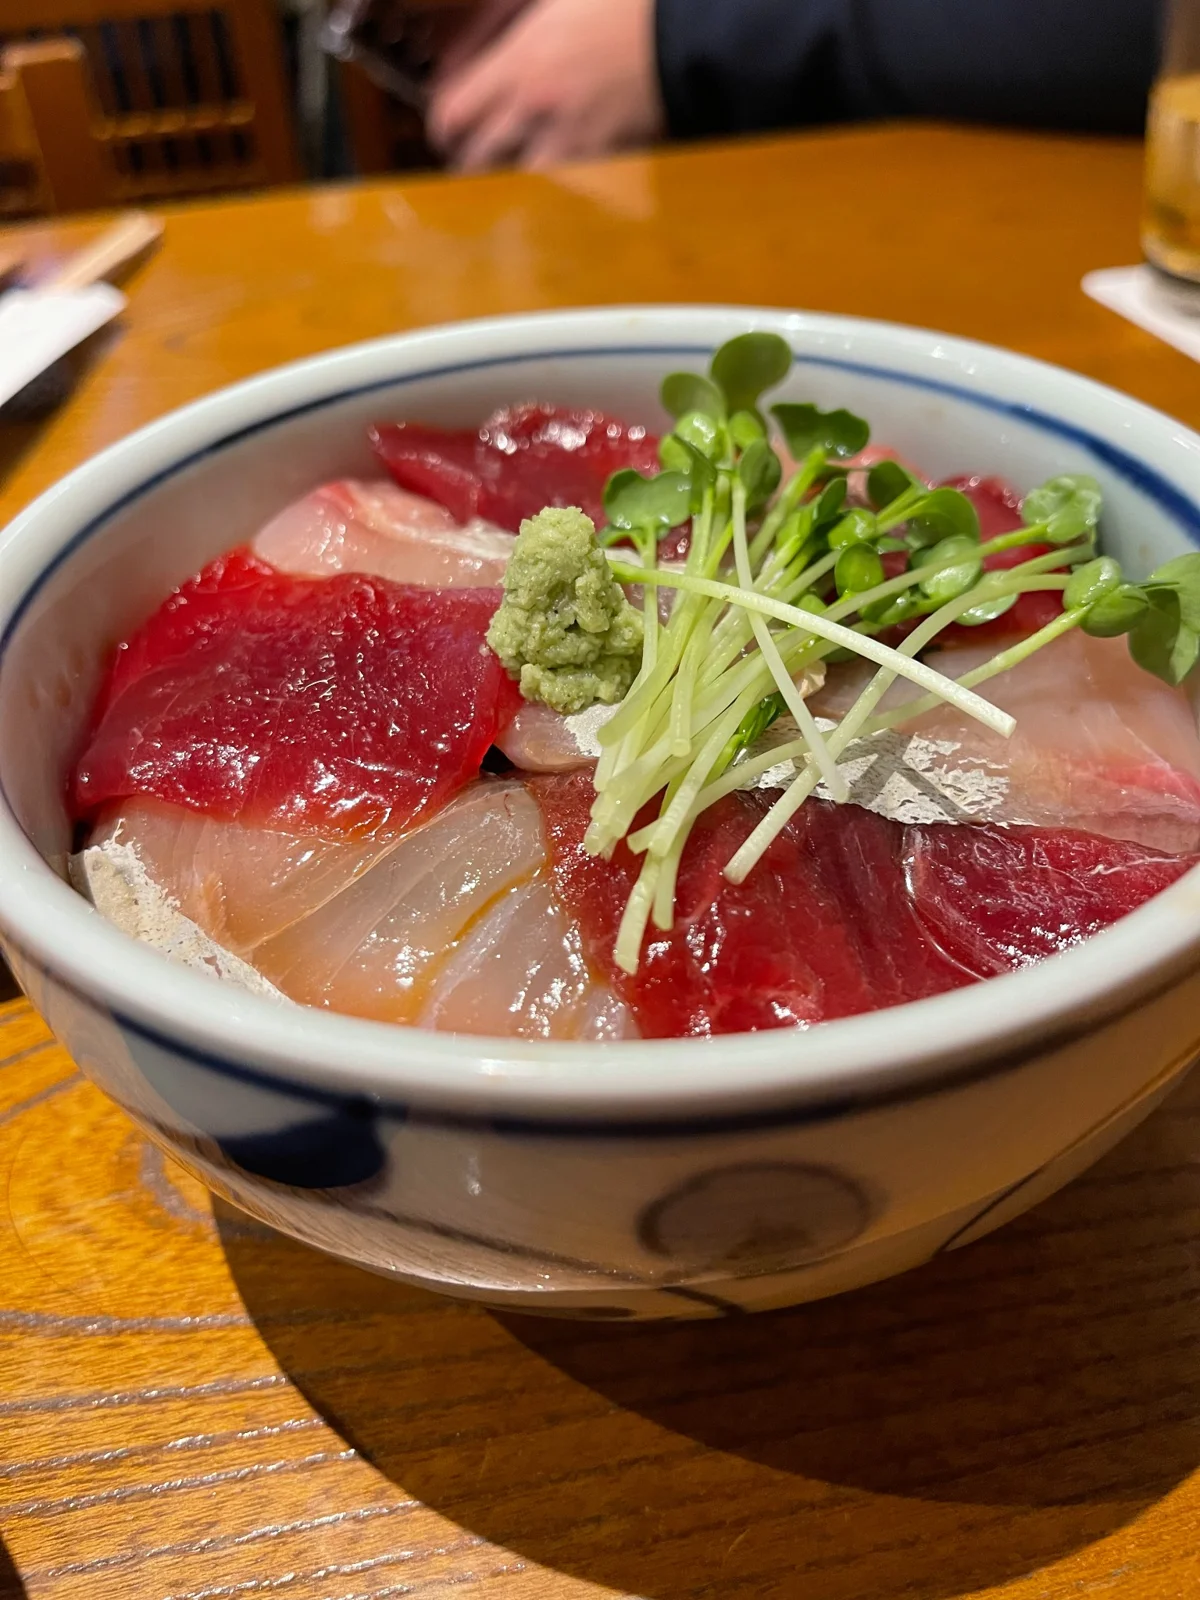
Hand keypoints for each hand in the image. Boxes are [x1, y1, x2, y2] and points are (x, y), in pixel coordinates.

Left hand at [428, 0, 663, 172]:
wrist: (680, 34)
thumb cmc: (626, 8)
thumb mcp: (558, 3)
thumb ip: (524, 31)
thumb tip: (508, 46)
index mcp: (517, 64)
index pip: (454, 112)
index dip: (444, 130)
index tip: (447, 136)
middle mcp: (535, 109)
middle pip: (479, 160)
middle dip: (472, 167)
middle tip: (473, 169)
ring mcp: (569, 141)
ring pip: (520, 186)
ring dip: (514, 189)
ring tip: (512, 191)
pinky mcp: (604, 163)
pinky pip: (569, 193)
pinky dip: (560, 196)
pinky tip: (559, 193)